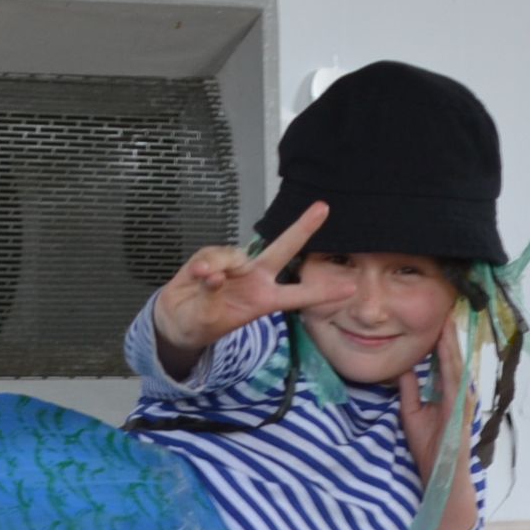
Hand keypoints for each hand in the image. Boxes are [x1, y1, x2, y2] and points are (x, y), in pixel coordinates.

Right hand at [151, 203, 355, 374]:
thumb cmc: (202, 322)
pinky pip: (212, 255)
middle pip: (282, 249)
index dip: (324, 291)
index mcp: (264, 300)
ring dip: (221, 267)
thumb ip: (214, 295)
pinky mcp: (211, 257)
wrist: (176, 318)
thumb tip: (214, 272)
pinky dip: (205, 265)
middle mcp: (255, 278)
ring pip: (236, 255)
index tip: (352, 287)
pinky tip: (198, 276)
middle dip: (302, 228)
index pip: (298, 295)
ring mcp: (234, 266)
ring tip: (207, 283)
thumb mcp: (212, 319)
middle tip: (323, 208)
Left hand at [398, 311, 479, 529]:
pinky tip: (447, 351)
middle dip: (450, 334)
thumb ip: (410, 390)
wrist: (442, 478)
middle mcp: (459, 395)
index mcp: (448, 394)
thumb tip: (404, 367)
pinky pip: (456, 385)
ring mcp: (462, 404)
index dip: (440, 339)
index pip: (443, 361)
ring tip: (447, 321)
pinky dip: (452, 366)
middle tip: (446, 307)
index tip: (436, 316)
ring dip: (452, 345)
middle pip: (453, 359)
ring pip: (457, 367)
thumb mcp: (412, 413)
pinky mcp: (460, 413)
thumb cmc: (429, 448)